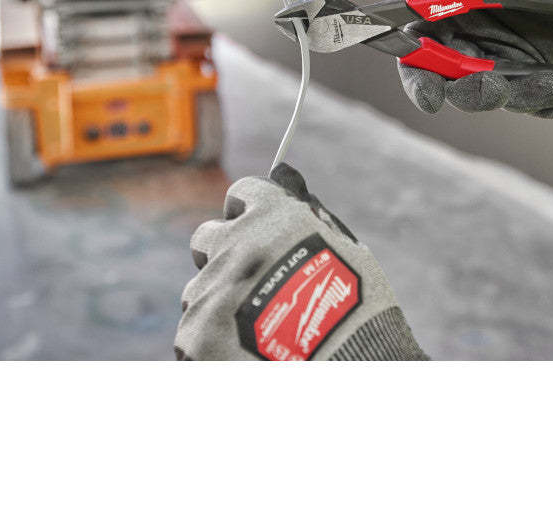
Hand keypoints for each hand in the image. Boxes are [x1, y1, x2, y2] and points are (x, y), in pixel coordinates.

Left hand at [175, 164, 426, 360]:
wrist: (345, 361)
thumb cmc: (359, 306)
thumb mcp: (346, 247)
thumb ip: (311, 222)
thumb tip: (290, 191)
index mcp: (275, 214)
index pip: (242, 193)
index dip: (247, 213)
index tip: (253, 230)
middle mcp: (236, 242)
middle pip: (206, 237)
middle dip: (221, 254)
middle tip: (245, 281)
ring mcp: (211, 286)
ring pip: (199, 288)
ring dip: (218, 302)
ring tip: (250, 330)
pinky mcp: (195, 330)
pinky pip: (193, 331)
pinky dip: (211, 341)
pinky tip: (241, 353)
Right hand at [397, 0, 552, 116]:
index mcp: (450, 12)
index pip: (417, 49)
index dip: (417, 76)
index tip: (430, 97)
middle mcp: (470, 42)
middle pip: (452, 84)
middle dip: (472, 94)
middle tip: (497, 89)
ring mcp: (503, 64)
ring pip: (498, 97)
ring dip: (523, 97)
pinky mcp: (535, 80)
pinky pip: (538, 104)